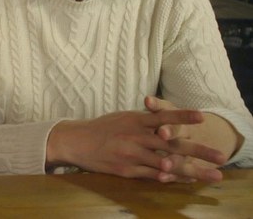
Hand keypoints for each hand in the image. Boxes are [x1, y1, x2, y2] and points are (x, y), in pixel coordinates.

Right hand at [46, 99, 224, 182]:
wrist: (76, 141)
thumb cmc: (102, 128)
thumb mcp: (123, 118)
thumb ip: (145, 120)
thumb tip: (166, 120)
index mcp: (136, 120)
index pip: (164, 116)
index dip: (183, 116)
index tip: (202, 116)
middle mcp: (136, 136)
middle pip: (172, 144)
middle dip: (199, 151)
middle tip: (220, 157)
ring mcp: (131, 154)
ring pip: (164, 163)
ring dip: (188, 170)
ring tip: (206, 175)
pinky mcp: (125, 169)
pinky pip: (149, 175)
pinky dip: (165, 178)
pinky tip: (178, 180)